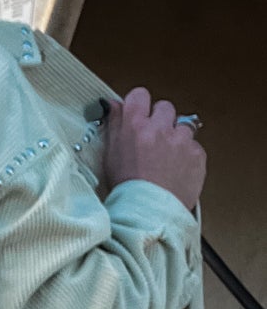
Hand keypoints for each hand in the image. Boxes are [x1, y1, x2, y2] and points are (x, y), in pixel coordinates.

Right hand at [102, 87, 205, 211]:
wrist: (149, 213)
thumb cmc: (126, 189)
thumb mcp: (110, 156)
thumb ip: (114, 125)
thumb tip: (113, 104)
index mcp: (134, 126)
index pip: (139, 95)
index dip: (139, 104)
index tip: (138, 114)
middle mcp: (160, 128)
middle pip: (165, 107)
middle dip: (160, 120)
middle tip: (153, 139)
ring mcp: (182, 141)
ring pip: (183, 126)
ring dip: (176, 137)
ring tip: (167, 157)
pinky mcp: (198, 155)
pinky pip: (194, 147)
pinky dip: (187, 155)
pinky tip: (176, 170)